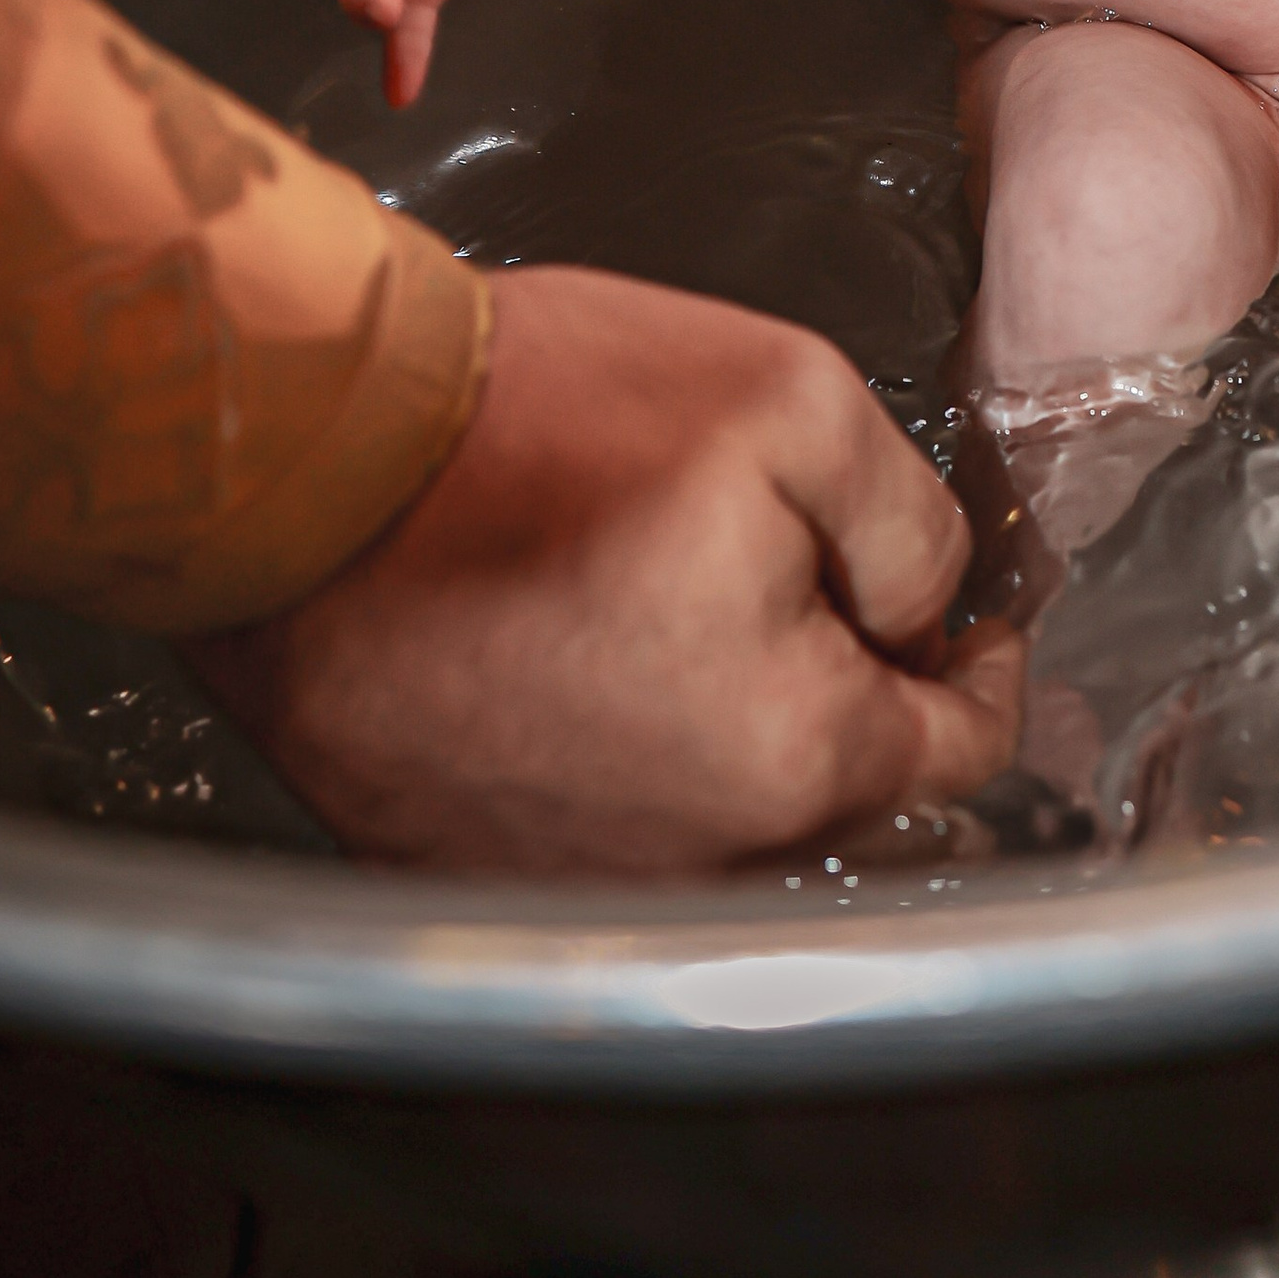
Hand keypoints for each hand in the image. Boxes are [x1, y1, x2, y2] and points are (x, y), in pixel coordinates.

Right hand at [188, 265, 1025, 874]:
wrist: (301, 467)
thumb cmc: (528, 422)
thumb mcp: (793, 399)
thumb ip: (908, 518)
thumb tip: (931, 602)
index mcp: (790, 759)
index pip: (959, 751)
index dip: (976, 661)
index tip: (958, 608)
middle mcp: (690, 861)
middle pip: (841, 796)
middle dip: (852, 691)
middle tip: (815, 581)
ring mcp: (573, 878)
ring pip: (724, 820)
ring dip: (733, 728)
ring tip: (684, 605)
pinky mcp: (472, 864)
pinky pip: (602, 828)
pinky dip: (617, 756)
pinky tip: (584, 652)